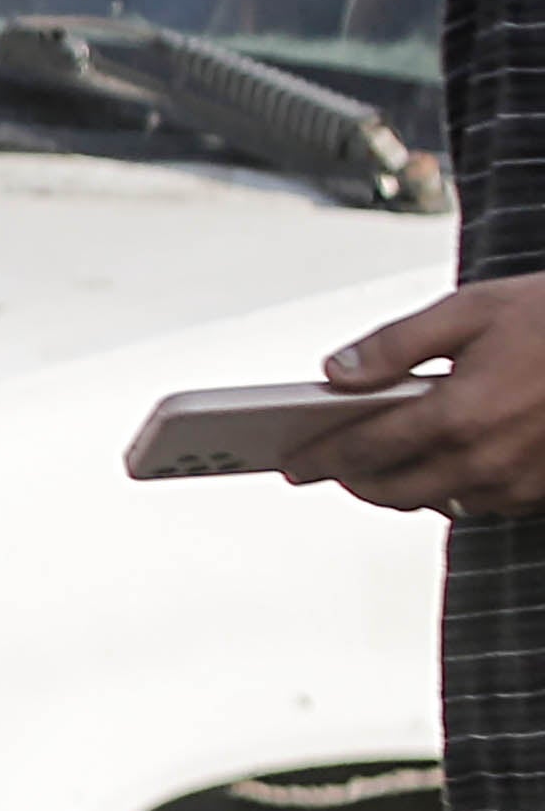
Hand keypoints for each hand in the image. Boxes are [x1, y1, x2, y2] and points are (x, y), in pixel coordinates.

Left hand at [302, 280, 544, 514]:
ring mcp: (518, 484)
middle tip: (324, 463)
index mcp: (458, 416)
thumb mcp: (471, 310)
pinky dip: (453, 483)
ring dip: (402, 484)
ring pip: (435, 500)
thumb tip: (334, 374)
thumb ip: (395, 346)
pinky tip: (444, 456)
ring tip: (378, 457)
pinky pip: (481, 500)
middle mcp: (485, 461)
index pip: (362, 451)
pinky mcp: (544, 492)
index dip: (317, 458)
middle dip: (352, 479)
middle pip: (391, 490)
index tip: (292, 462)